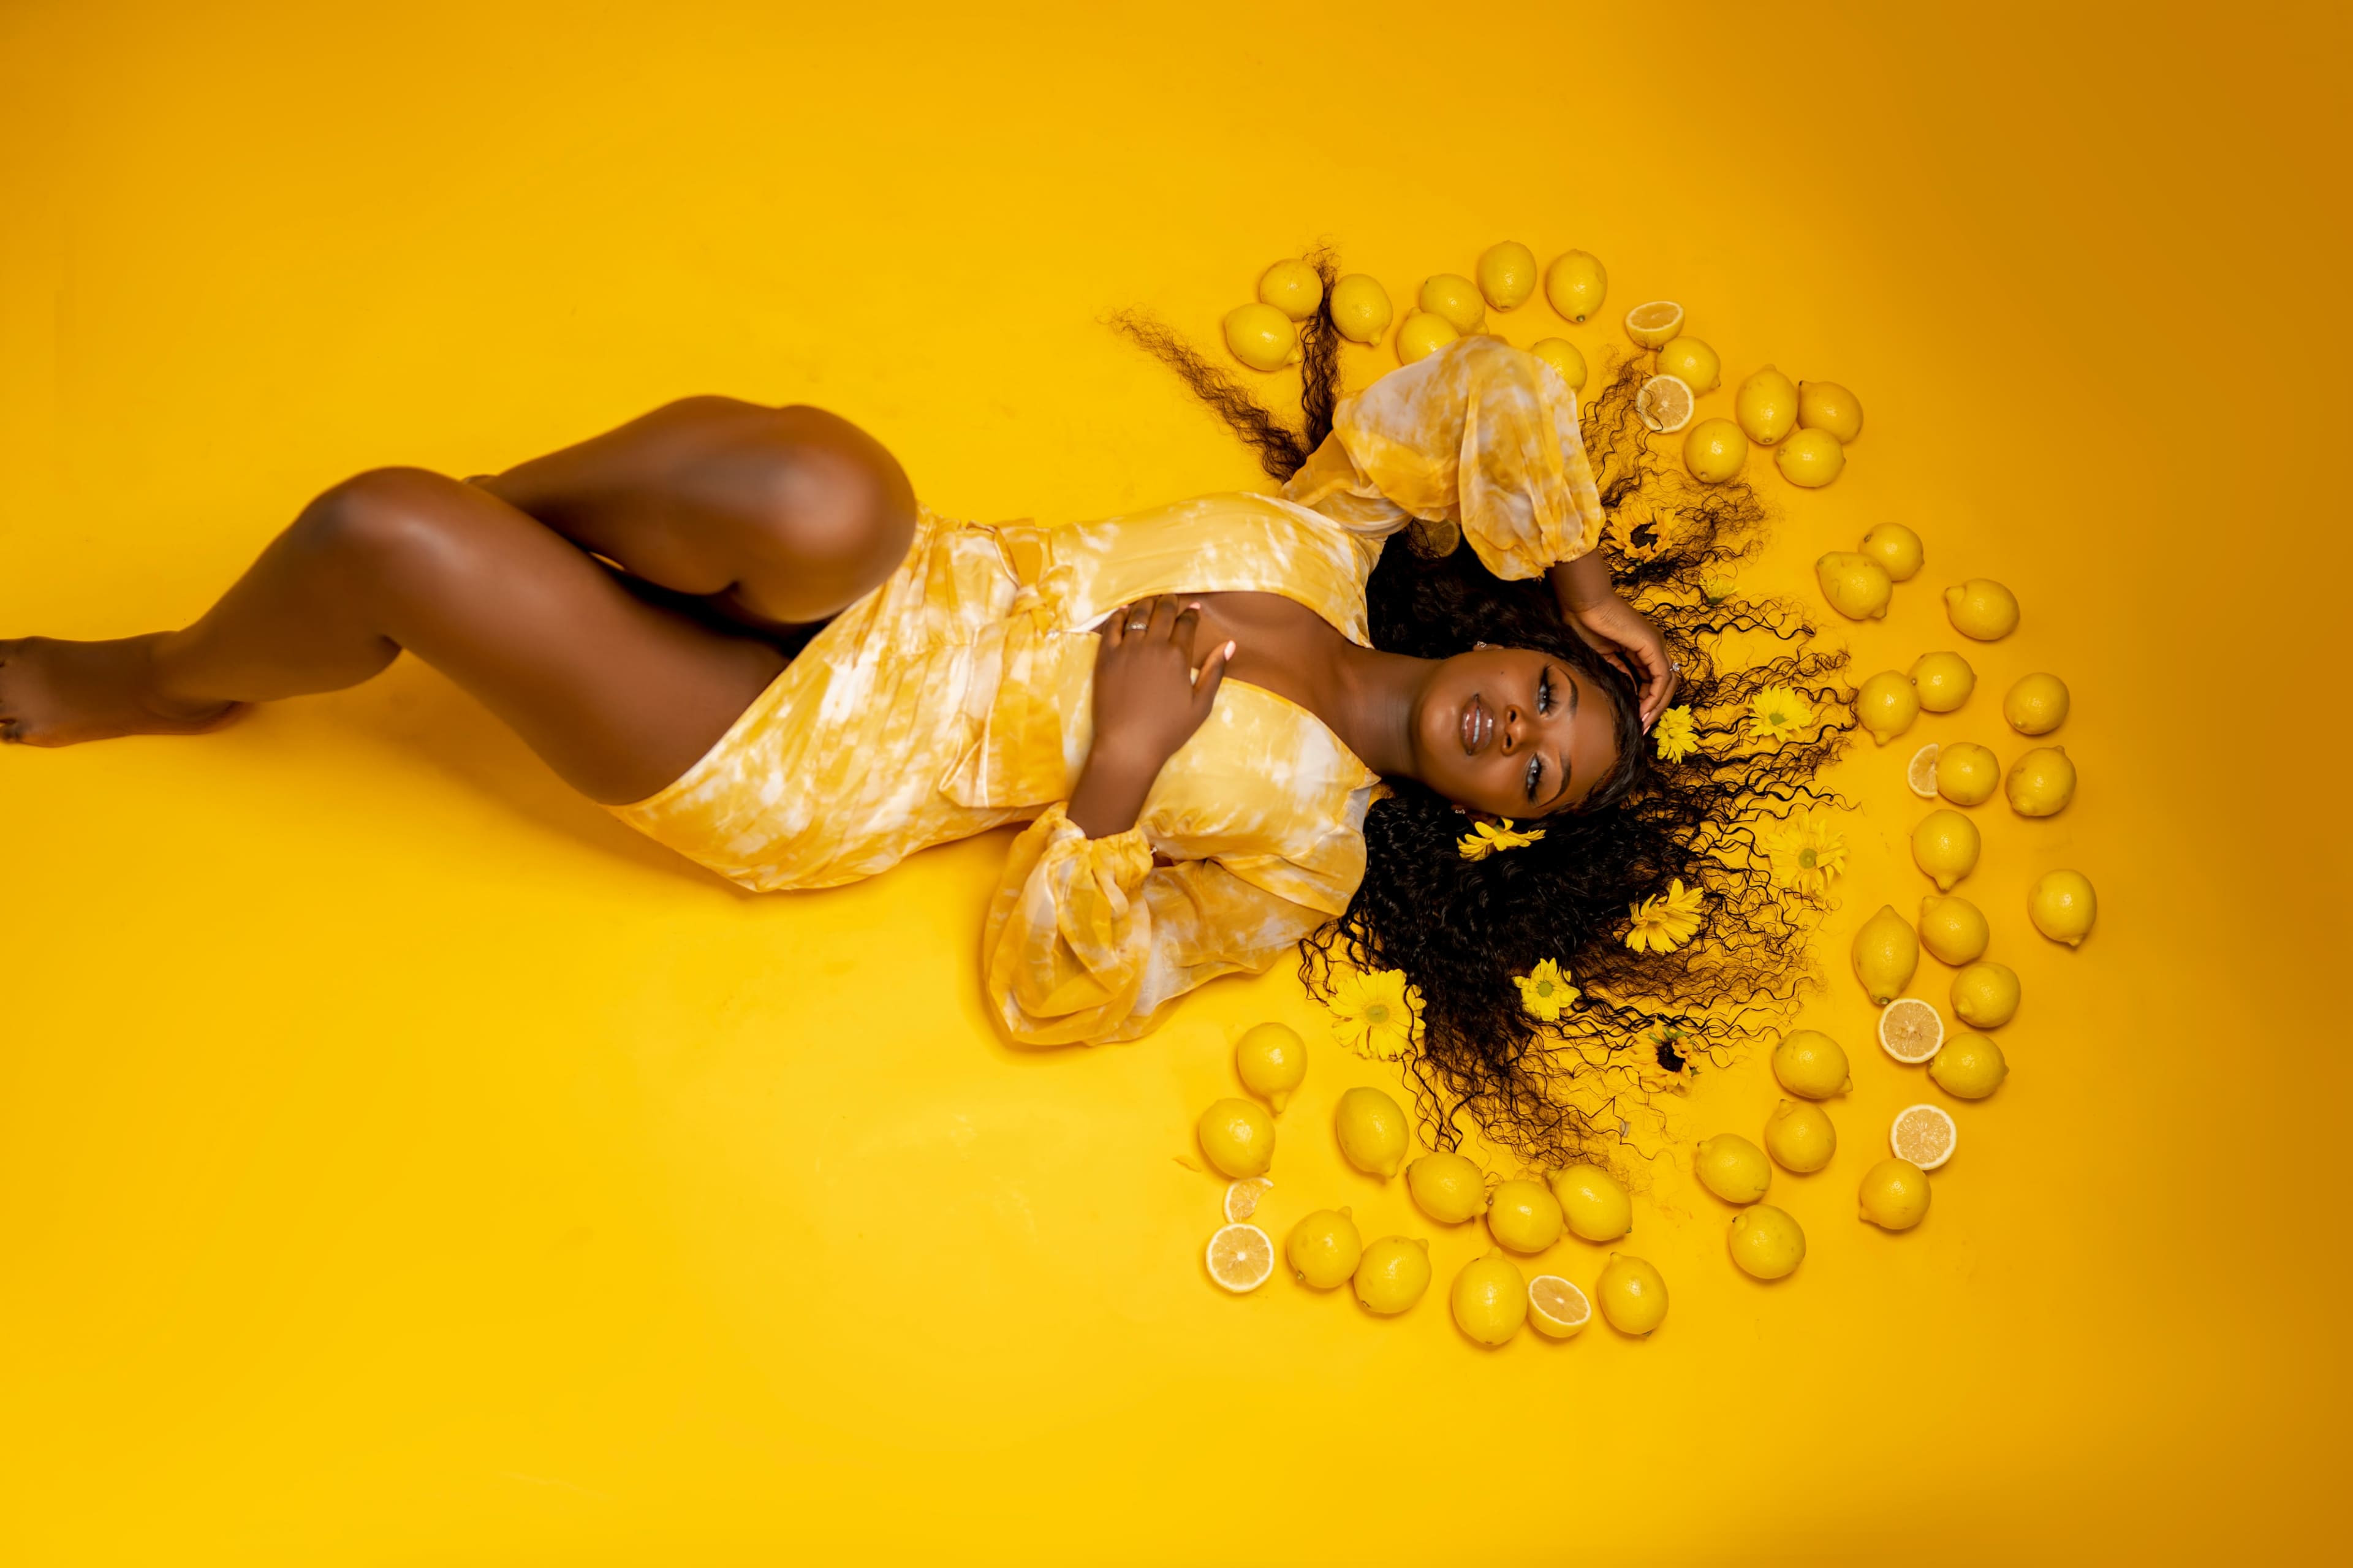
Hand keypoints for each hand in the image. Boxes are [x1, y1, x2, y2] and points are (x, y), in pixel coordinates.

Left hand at [1065, 597, 1233, 837]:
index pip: (1186, 624)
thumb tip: (1229, 644)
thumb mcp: (1201, 705)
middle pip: (1162, 612)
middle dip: (1169, 602)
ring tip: (1150, 601)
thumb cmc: (1168, 730)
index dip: (1191, 614)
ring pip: (1137, 615)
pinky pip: (1111, 627)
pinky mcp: (1105, 657)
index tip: (1193, 609)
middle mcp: (1153, 646)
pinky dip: (1119, 616)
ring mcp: (1126, 650)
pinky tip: (1124, 612)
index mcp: (1178, 656)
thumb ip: (1214, 671)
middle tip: (1171, 598)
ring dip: (1146, 604)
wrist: (1128, 745)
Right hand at [1564, 591, 1677, 729]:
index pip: (1652, 679)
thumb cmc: (1584, 622)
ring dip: (1656, 706)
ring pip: (1667, 683)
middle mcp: (1654, 645)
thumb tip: (1628, 689)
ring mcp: (1656, 644)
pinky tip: (1643, 710)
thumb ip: (1618, 671)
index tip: (1634, 720)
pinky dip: (1654, 697)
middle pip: (1664, 683)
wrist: (1582, 603)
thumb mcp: (1603, 655)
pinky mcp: (1653, 646)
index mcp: (1642, 646)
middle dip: (1655, 708)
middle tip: (1642, 727)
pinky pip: (1661, 677)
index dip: (1645, 701)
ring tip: (1643, 723)